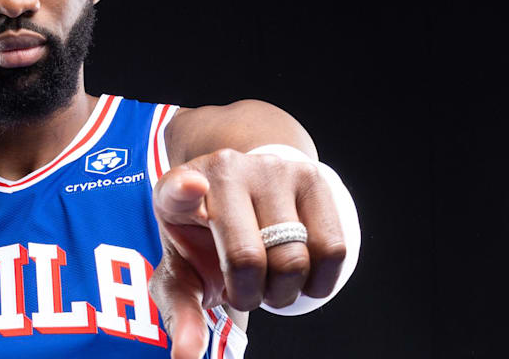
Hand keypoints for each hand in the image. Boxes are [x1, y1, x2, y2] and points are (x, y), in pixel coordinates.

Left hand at [148, 148, 346, 358]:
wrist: (242, 197)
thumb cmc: (204, 244)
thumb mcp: (183, 274)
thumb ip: (181, 313)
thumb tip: (187, 358)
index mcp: (175, 193)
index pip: (178, 188)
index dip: (183, 189)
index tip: (190, 187)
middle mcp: (223, 170)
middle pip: (249, 258)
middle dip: (251, 295)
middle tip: (246, 289)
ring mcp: (269, 169)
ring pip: (296, 258)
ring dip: (286, 290)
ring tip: (270, 277)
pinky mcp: (311, 176)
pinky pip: (333, 248)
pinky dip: (320, 280)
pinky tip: (301, 272)